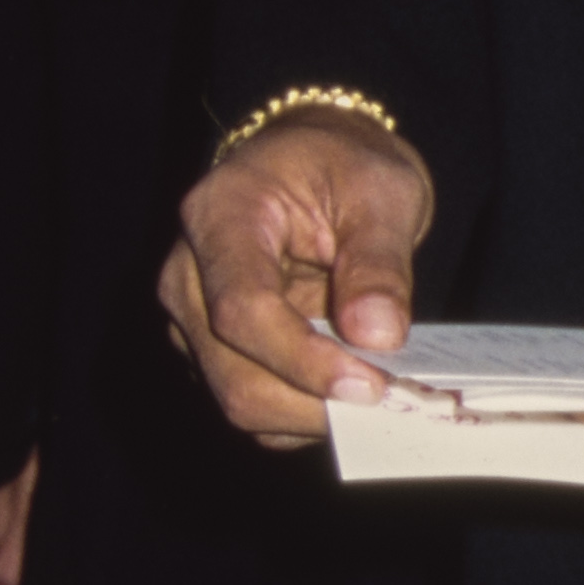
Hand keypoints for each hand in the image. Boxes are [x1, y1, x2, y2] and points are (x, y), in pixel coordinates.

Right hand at [161, 112, 435, 447]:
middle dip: (317, 402)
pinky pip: (258, 408)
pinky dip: (310, 416)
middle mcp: (187, 276)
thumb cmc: (344, 168)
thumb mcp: (380, 191)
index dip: (303, 359)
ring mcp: (195, 322)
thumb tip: (378, 337)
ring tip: (386, 399)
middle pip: (235, 374)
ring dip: (317, 415)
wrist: (318, 168)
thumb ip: (378, 262)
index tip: (371, 383)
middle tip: (396, 404)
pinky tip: (358, 395)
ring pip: (243, 402)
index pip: (242, 310)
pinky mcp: (216, 354)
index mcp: (218, 217)